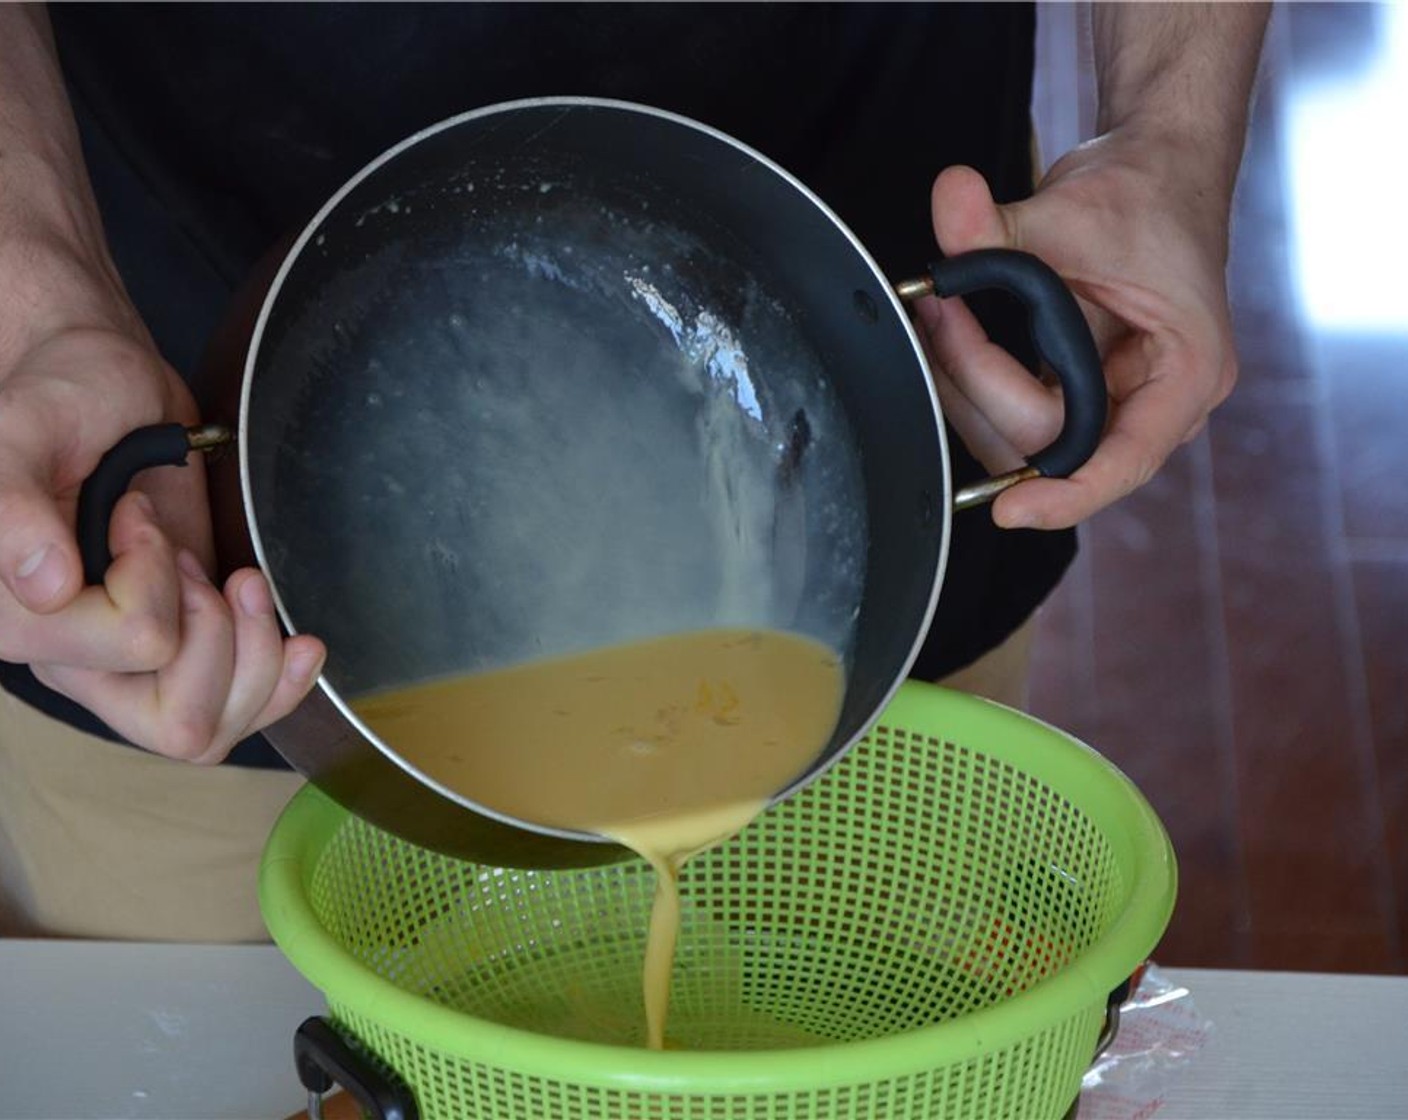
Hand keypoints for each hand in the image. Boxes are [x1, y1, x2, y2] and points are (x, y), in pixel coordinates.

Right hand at [0, 326, 325, 763]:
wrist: (105, 392)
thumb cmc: (61, 399)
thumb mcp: (22, 428)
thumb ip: (12, 505)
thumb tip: (43, 584)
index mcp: (20, 619)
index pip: (136, 644)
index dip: (159, 578)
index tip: (137, 518)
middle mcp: (73, 659)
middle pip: (179, 721)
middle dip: (219, 632)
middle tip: (195, 561)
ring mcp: (128, 666)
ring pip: (212, 731)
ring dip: (251, 649)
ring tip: (235, 580)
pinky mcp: (180, 655)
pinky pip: (237, 715)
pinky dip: (281, 683)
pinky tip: (300, 644)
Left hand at [914, 128, 1239, 529]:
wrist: (1158, 172)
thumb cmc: (1146, 195)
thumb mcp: (1073, 207)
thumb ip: (999, 223)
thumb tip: (948, 196)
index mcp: (1186, 373)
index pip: (1123, 460)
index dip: (1066, 494)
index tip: (1008, 509)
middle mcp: (1156, 402)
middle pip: (1053, 445)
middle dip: (981, 389)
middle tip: (939, 317)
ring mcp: (1114, 402)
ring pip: (1022, 439)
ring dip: (966, 387)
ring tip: (939, 314)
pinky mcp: (1074, 393)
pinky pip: (1013, 413)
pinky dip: (972, 379)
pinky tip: (949, 334)